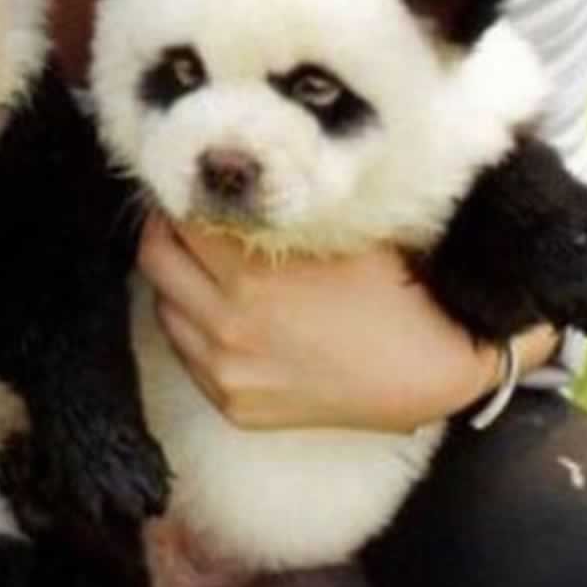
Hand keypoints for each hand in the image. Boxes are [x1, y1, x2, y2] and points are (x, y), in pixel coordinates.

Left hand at [137, 214, 557, 432]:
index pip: (181, 220)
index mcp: (249, 278)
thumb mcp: (334, 234)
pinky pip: (185, 353)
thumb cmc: (392, 290)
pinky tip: (216, 309)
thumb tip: (226, 182)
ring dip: (174, 280)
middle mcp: (227, 327)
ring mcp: (226, 372)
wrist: (430, 372)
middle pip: (156, 261)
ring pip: (163, 308)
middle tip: (182, 216)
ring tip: (200, 263)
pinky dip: (191, 325)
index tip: (191, 184)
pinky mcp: (233, 405)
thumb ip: (273, 215)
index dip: (183, 195)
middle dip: (163, 230)